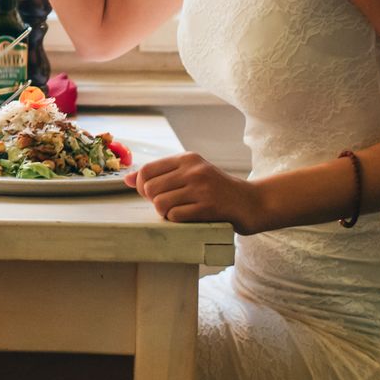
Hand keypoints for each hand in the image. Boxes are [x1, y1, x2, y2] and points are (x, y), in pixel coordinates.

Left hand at [126, 151, 270, 234]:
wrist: (252, 203)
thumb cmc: (217, 190)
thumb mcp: (191, 174)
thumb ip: (161, 175)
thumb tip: (127, 179)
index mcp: (188, 159)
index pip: (147, 170)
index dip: (141, 186)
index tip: (151, 194)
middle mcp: (193, 170)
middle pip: (149, 188)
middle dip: (152, 201)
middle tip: (167, 205)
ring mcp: (202, 188)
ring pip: (160, 203)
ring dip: (164, 213)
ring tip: (178, 212)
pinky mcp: (208, 207)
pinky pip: (175, 216)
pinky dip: (176, 221)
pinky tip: (188, 218)